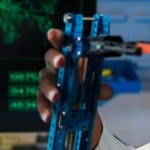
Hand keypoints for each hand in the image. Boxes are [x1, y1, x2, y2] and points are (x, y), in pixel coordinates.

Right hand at [37, 28, 111, 149]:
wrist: (77, 107)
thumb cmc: (82, 86)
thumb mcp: (94, 85)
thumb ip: (100, 87)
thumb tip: (108, 91)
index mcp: (68, 58)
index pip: (61, 43)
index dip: (57, 37)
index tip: (54, 33)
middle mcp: (54, 67)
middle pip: (50, 58)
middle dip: (55, 58)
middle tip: (61, 61)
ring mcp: (47, 82)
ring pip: (44, 82)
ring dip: (50, 88)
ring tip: (57, 97)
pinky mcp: (43, 99)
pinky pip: (41, 103)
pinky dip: (45, 109)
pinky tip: (48, 116)